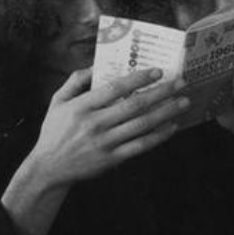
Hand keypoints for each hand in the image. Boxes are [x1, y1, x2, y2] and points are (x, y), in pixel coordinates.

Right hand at [24, 66, 188, 189]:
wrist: (49, 167)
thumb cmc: (54, 132)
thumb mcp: (56, 101)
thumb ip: (74, 81)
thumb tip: (94, 66)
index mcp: (82, 106)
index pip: (115, 88)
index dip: (138, 78)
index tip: (157, 70)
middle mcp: (95, 124)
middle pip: (134, 105)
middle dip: (161, 92)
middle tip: (180, 83)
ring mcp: (105, 142)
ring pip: (142, 125)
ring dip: (166, 113)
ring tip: (183, 102)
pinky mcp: (112, 159)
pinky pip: (140, 146)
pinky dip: (158, 136)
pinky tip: (171, 127)